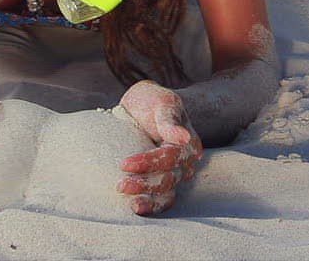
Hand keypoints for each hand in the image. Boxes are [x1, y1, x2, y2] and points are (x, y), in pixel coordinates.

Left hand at [117, 80, 203, 215]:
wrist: (141, 107)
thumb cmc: (151, 101)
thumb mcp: (161, 102)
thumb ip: (169, 119)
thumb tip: (184, 137)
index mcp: (188, 142)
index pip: (171, 156)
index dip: (149, 162)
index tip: (124, 164)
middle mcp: (184, 161)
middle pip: (169, 178)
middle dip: (145, 184)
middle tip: (120, 185)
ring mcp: (175, 173)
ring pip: (167, 192)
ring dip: (149, 199)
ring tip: (131, 203)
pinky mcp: (162, 182)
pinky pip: (162, 199)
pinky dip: (152, 206)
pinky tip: (136, 208)